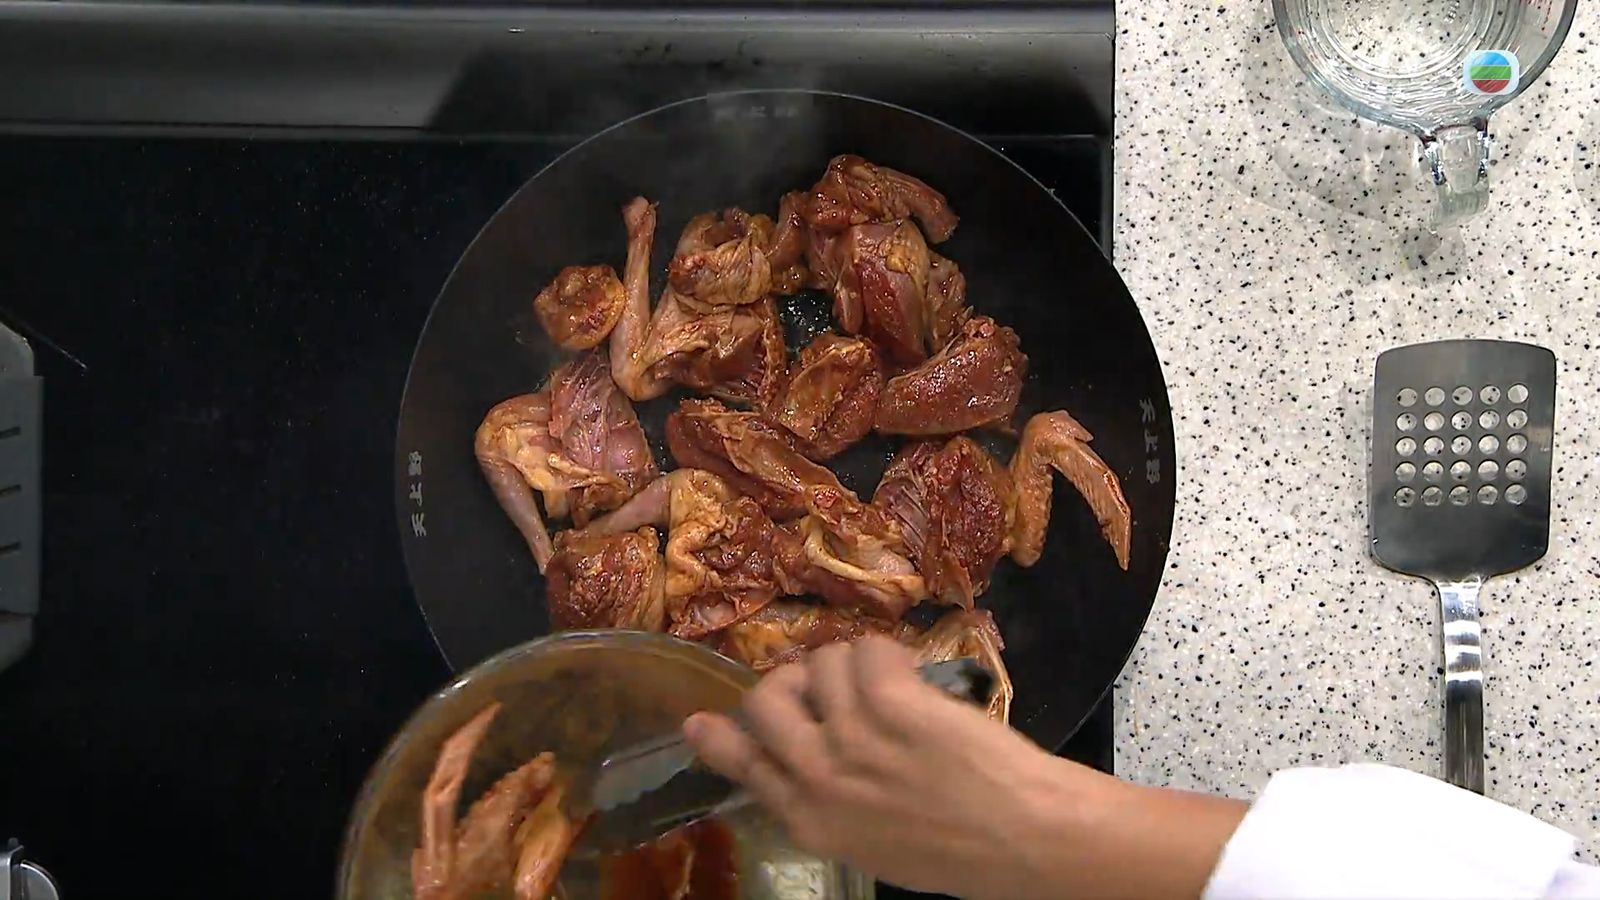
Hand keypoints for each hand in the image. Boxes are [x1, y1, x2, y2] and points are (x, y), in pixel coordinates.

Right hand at [682, 636, 1092, 898]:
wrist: (1023, 839)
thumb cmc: (960, 850)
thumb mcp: (874, 843)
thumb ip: (830, 805)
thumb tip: (804, 766)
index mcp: (812, 822)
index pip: (746, 770)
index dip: (720, 740)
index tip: (697, 722)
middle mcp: (819, 777)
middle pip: (766, 703)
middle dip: (789, 683)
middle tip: (825, 686)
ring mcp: (852, 736)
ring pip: (819, 665)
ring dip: (850, 665)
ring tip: (888, 687)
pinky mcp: (890, 701)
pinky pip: (866, 650)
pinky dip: (886, 653)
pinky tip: (909, 673)